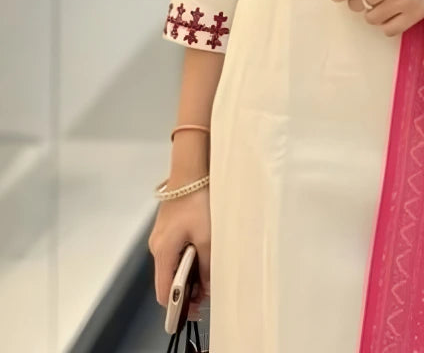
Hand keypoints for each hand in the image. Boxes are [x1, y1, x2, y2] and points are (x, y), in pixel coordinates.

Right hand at [148, 188, 210, 322]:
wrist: (190, 173)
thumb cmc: (197, 201)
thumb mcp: (207, 237)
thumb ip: (206, 266)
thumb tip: (206, 287)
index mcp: (163, 252)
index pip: (164, 292)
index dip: (178, 305)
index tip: (195, 310)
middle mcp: (156, 247)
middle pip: (167, 280)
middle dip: (186, 289)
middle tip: (207, 290)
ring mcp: (160, 237)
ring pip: (172, 265)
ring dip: (187, 272)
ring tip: (208, 270)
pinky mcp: (167, 229)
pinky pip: (174, 252)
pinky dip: (186, 258)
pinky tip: (202, 252)